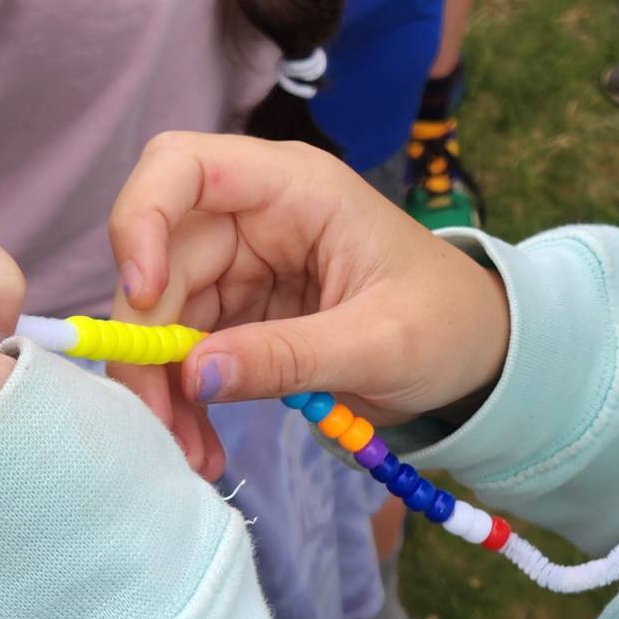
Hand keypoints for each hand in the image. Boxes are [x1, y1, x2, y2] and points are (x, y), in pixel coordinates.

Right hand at [107, 134, 510, 479]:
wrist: (477, 352)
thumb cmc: (446, 322)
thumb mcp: (380, 343)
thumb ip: (290, 357)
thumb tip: (194, 375)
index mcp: (295, 188)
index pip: (183, 166)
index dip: (142, 219)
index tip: (141, 294)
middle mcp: (256, 217)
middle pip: (159, 258)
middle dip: (146, 341)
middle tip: (158, 420)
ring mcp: (243, 265)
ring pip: (162, 314)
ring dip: (161, 386)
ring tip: (188, 452)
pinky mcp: (240, 313)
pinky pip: (188, 352)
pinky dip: (185, 399)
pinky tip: (200, 444)